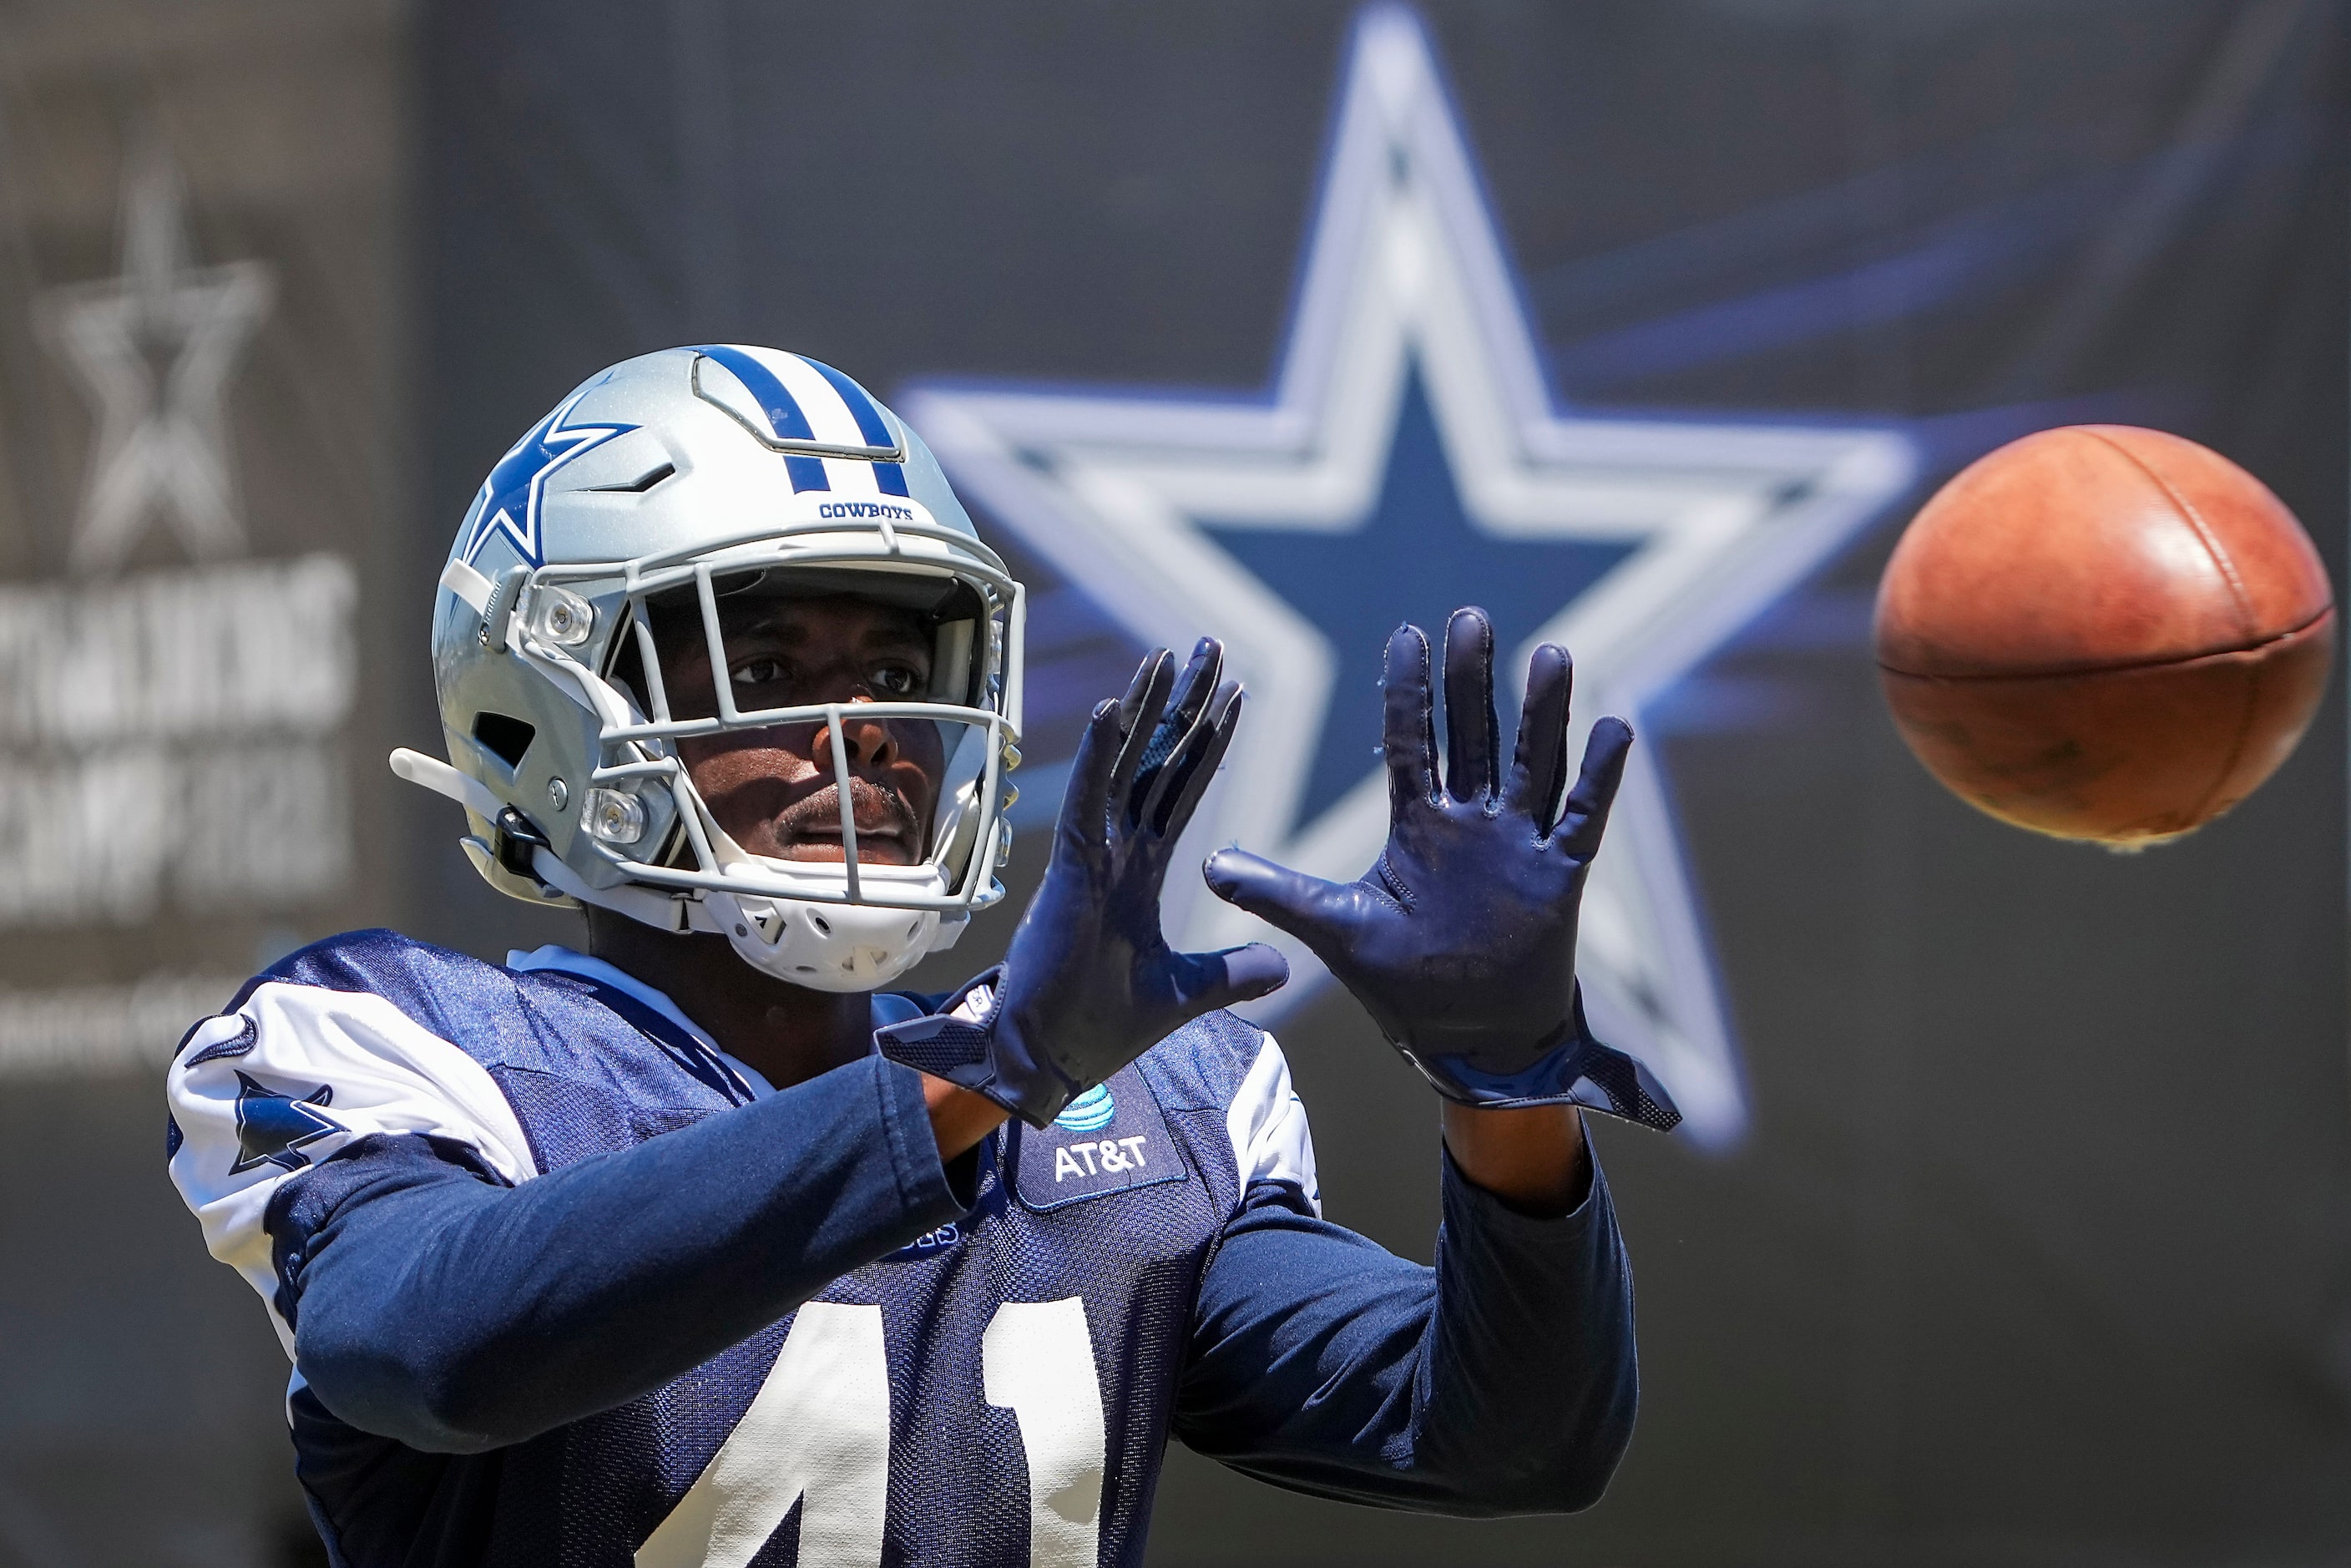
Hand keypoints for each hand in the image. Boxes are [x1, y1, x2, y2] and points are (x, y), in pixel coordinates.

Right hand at [879, 640, 1288, 1126]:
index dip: (1208, 742)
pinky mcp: (1070, 873)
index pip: (1182, 790)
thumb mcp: (1187, 994)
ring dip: (1146, 711)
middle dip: (1183, 705)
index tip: (1235, 693)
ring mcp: (1090, 856)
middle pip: (1157, 761)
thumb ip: (1232, 972)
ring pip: (1123, 767)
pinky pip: (1087, 802)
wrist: (1047, 1061)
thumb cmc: (1098, 1027)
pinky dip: (1099, 757)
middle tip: (1206, 645)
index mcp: (1140, 871)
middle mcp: (1115, 851)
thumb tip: (1284, 965)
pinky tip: (1113, 712)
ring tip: (1168, 656)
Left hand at [1203, 608, 1677, 1128]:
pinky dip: (1599, 777)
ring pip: (1531, 764)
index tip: (1406, 632)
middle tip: (1470, 619)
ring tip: (1551, 654)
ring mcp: (1518, 845)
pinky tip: (1613, 727)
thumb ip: (1279, 893)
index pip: (1410, 743)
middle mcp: (1471, 823)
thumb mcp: (1337, 930)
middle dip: (1471, 681)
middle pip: (1473, 736)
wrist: (1469, 1041)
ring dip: (1542, 713)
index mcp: (1418, 826)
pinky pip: (1582, 819)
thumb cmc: (1404, 983)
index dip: (1408, 691)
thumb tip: (1207, 867)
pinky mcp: (1559, 877)